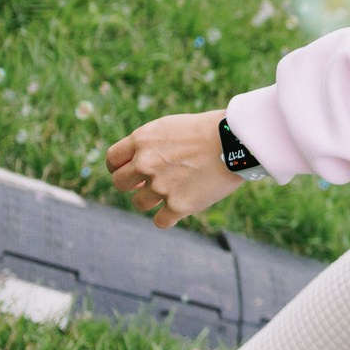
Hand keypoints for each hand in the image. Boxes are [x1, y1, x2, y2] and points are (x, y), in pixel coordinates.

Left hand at [106, 110, 242, 229]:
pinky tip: (181, 206)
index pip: (112, 160)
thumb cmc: (208, 130)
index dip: (120, 167)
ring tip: (174, 190)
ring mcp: (160, 186)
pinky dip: (169, 217)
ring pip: (140, 203)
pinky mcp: (178, 206)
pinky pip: (161, 221)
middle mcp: (145, 164)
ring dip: (153, 199)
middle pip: (120, 184)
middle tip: (150, 182)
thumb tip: (135, 169)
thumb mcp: (171, 128)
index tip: (132, 170)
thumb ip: (149, 145)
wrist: (237, 141)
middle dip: (133, 184)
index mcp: (141, 140)